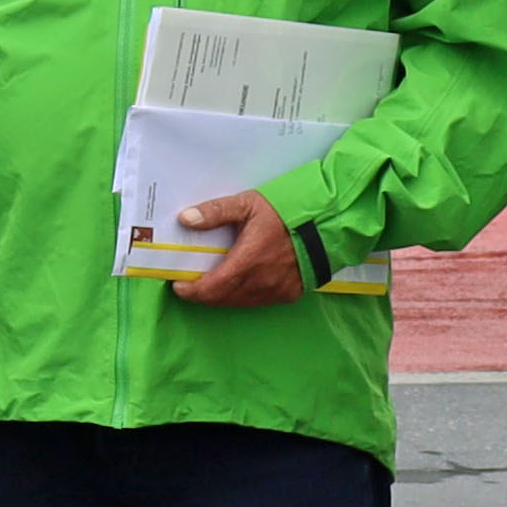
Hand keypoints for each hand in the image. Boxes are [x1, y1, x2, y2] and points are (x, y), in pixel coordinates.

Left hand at [163, 187, 309, 313]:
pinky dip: (242, 296)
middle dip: (202, 294)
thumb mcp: (248, 204)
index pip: (211, 287)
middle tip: (191, 284)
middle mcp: (261, 282)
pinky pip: (258, 301)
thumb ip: (216, 212)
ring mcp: (276, 291)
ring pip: (239, 302)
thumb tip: (185, 219)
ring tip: (211, 283)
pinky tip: (238, 283)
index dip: (191, 291)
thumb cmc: (287, 212)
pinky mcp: (288, 294)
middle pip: (222, 298)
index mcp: (248, 261)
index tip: (178, 285)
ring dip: (222, 296)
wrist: (328, 225)